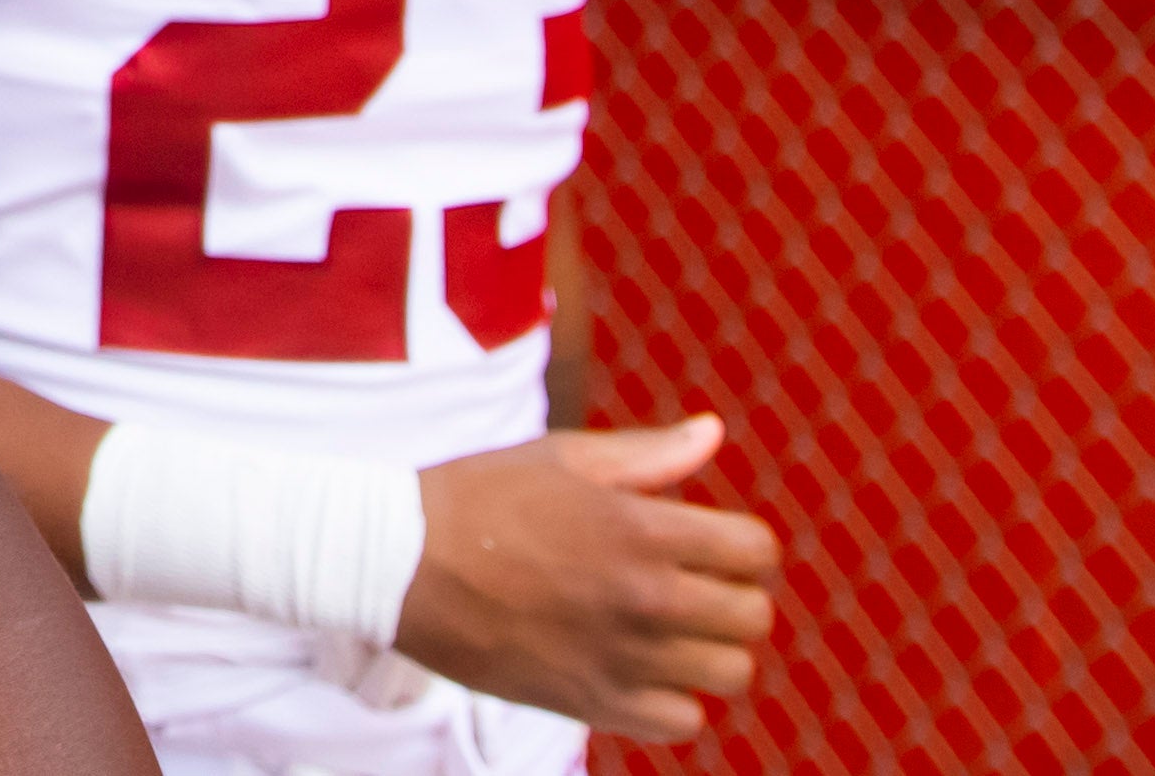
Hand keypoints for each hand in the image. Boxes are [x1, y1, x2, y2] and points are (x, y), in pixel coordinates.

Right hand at [396, 414, 775, 739]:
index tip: (713, 545)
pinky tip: (640, 669)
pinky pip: (683, 722)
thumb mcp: (563, 457)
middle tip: (694, 587)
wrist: (399, 562)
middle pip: (753, 617)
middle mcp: (643, 598)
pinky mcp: (592, 703)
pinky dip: (673, 700)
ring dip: (709, 650)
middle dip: (734, 597)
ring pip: (729, 674)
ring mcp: (621, 657)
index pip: (755, 551)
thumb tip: (714, 432)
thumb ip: (649, 453)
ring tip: (671, 632)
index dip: (742, 545)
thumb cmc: (480, 497)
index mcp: (640, 528)